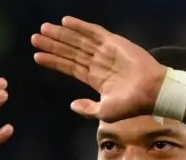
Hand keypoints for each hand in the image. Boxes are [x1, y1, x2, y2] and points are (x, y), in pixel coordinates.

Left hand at [31, 17, 165, 121]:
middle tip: (34, 38)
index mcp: (95, 78)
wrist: (151, 92)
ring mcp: (105, 51)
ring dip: (61, 34)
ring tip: (43, 30)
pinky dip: (79, 26)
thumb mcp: (105, 111)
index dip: (53, 61)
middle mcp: (98, 62)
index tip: (37, 56)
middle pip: (70, 51)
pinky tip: (65, 22)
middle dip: (52, 45)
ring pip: (78, 40)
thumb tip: (72, 105)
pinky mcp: (114, 42)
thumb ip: (88, 109)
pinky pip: (93, 32)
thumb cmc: (131, 105)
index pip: (69, 66)